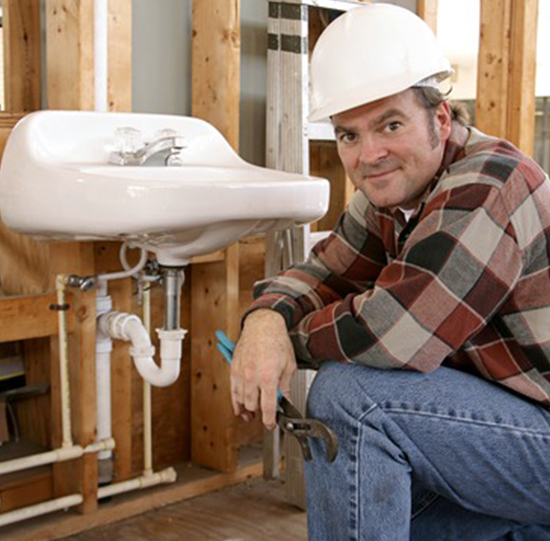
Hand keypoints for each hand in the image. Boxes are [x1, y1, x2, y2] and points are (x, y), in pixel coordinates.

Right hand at [230, 309, 296, 429]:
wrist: (263, 324)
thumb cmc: (277, 341)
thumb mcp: (288, 365)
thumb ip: (285, 387)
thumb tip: (286, 402)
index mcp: (268, 377)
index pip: (267, 408)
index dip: (269, 421)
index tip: (271, 425)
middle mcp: (252, 377)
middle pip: (253, 406)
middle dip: (260, 413)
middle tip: (265, 414)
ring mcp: (241, 373)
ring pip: (241, 400)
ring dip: (247, 409)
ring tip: (250, 415)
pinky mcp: (234, 369)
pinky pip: (233, 390)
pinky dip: (236, 401)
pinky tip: (239, 407)